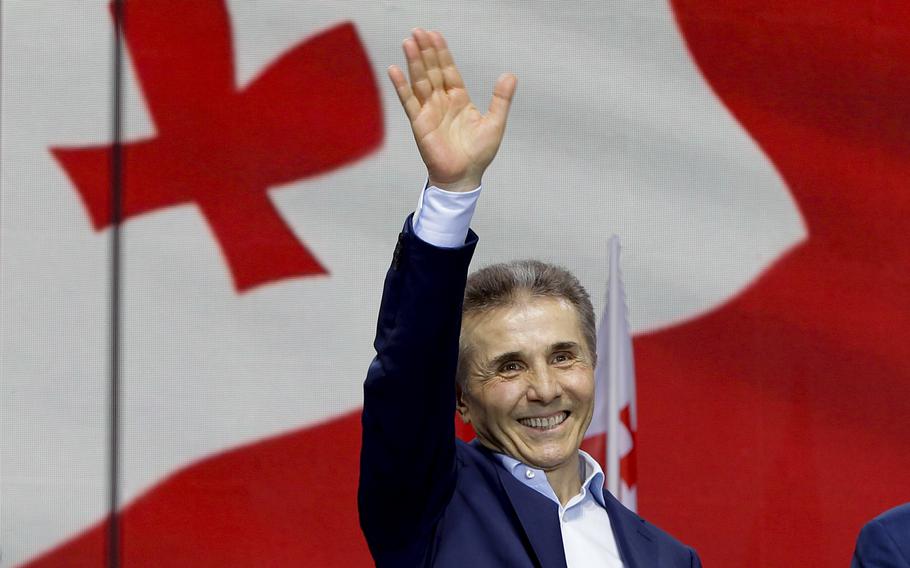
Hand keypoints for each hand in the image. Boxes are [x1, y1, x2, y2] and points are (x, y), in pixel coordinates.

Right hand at [389, 28, 516, 191]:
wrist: (464, 177)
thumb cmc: (479, 154)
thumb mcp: (495, 123)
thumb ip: (501, 99)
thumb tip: (510, 75)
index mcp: (459, 99)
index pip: (448, 70)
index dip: (442, 53)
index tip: (435, 35)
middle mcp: (441, 102)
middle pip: (431, 71)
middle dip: (425, 51)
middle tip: (418, 31)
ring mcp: (429, 111)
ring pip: (420, 81)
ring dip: (414, 62)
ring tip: (408, 42)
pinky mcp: (419, 124)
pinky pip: (408, 101)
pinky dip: (401, 86)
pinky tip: (394, 70)